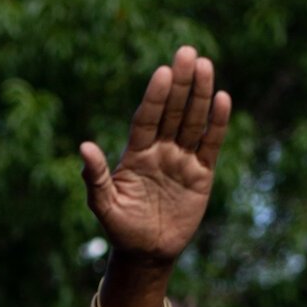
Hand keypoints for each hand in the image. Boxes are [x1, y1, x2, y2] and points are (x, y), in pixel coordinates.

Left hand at [79, 47, 230, 270]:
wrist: (146, 254)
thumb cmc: (121, 229)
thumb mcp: (104, 205)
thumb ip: (95, 177)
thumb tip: (84, 146)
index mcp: (136, 153)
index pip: (146, 118)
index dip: (155, 97)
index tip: (162, 72)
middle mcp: (161, 150)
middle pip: (173, 111)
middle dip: (181, 83)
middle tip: (187, 52)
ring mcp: (182, 159)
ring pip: (193, 121)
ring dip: (200, 94)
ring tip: (206, 65)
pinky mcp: (201, 174)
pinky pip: (210, 145)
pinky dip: (217, 124)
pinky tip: (222, 99)